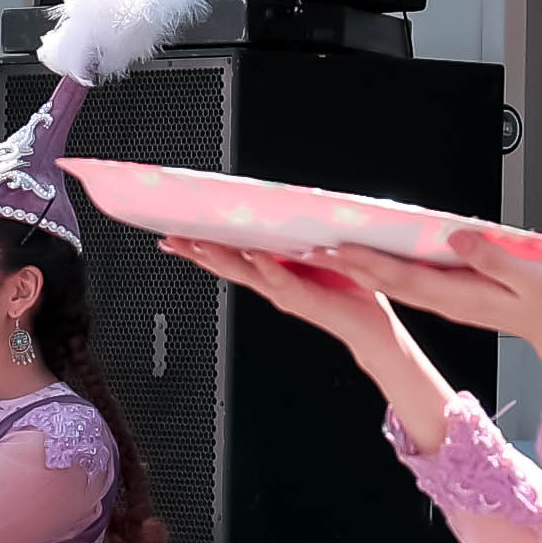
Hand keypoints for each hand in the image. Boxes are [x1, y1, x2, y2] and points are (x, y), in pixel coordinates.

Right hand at [181, 246, 462, 448]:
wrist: (371, 326)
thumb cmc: (346, 291)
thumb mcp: (311, 259)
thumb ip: (291, 244)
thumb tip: (275, 217)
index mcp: (271, 274)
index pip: (229, 257)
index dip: (200, 247)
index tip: (173, 234)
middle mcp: (273, 286)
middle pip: (226, 266)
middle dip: (197, 252)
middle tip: (170, 237)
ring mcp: (286, 294)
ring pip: (246, 274)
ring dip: (222, 259)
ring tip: (199, 244)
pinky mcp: (306, 298)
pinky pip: (283, 281)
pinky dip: (268, 268)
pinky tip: (255, 255)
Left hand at [333, 240, 541, 410]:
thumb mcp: (532, 279)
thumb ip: (493, 259)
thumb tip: (457, 240)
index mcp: (459, 296)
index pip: (404, 278)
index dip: (370, 263)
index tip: (341, 248)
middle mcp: (446, 300)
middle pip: (389, 281)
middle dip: (351, 266)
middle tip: (316, 246)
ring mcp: (448, 300)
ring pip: (396, 283)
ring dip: (362, 268)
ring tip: (331, 250)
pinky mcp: (453, 295)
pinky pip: (411, 282)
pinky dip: (386, 270)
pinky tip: (372, 259)